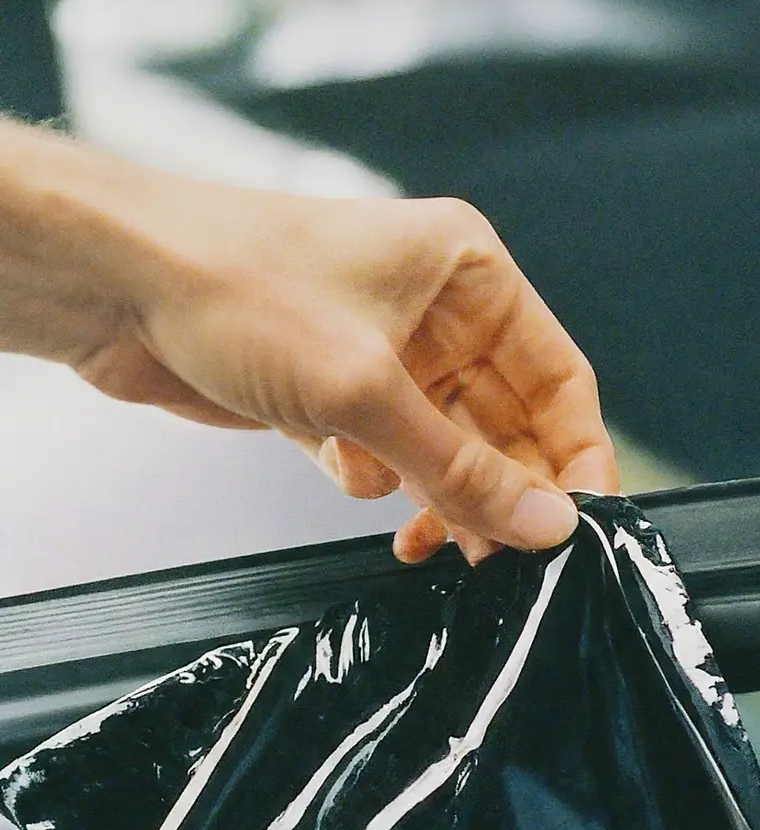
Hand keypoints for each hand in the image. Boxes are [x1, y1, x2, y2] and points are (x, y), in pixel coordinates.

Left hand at [0, 124, 615, 562]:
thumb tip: (546, 525)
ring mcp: (388, 357)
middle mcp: (437, 314)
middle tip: (512, 553)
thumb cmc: (230, 282)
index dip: (578, 456)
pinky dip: (381, 481)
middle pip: (508, 424)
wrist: (108, 284)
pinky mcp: (340, 396)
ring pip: (450, 449)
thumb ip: (464, 468)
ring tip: (438, 543)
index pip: (558, 378)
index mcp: (468, 276)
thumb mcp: (366, 388)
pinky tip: (352, 477)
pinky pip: (393, 458)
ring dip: (446, 498)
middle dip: (507, 489)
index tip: (583, 524)